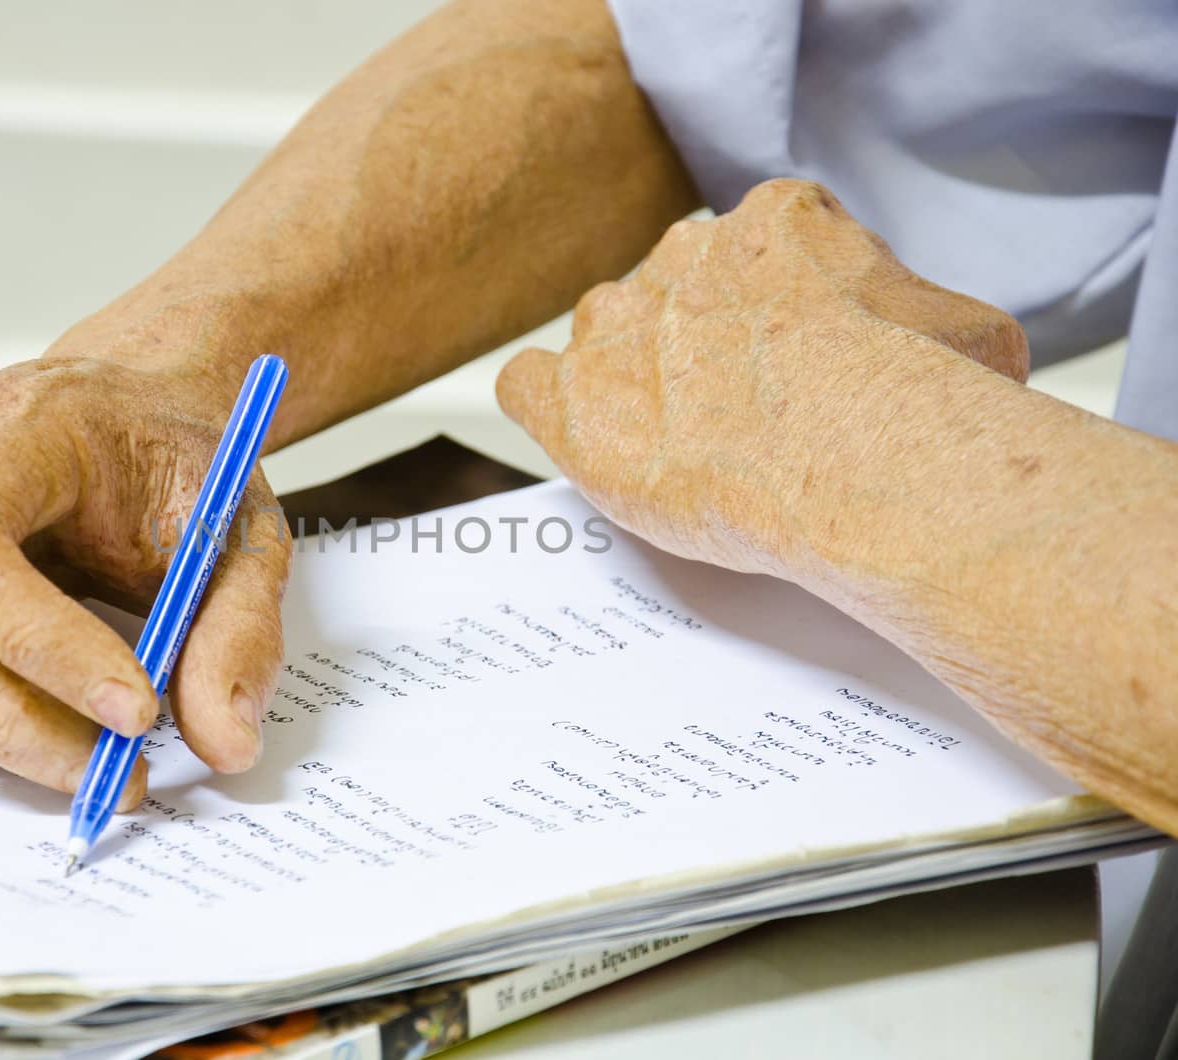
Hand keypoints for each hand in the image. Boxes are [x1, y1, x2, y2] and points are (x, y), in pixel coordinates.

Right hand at [0, 356, 289, 800]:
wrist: (116, 425)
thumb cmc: (160, 465)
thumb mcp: (236, 531)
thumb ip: (238, 630)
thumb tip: (226, 743)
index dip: (42, 645)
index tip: (136, 713)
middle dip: (27, 729)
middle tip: (122, 769)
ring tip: (79, 733)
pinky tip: (10, 713)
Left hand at [496, 178, 1028, 582]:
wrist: (857, 455)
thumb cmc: (920, 395)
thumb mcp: (968, 327)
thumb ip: (924, 317)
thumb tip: (938, 339)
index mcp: (775, 223)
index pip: (753, 254)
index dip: (770, 320)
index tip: (787, 369)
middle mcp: (684, 255)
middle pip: (672, 294)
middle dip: (696, 351)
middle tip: (736, 419)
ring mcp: (616, 324)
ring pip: (603, 337)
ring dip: (627, 381)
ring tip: (675, 444)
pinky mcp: (571, 398)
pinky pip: (528, 384)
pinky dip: (550, 410)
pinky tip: (589, 443)